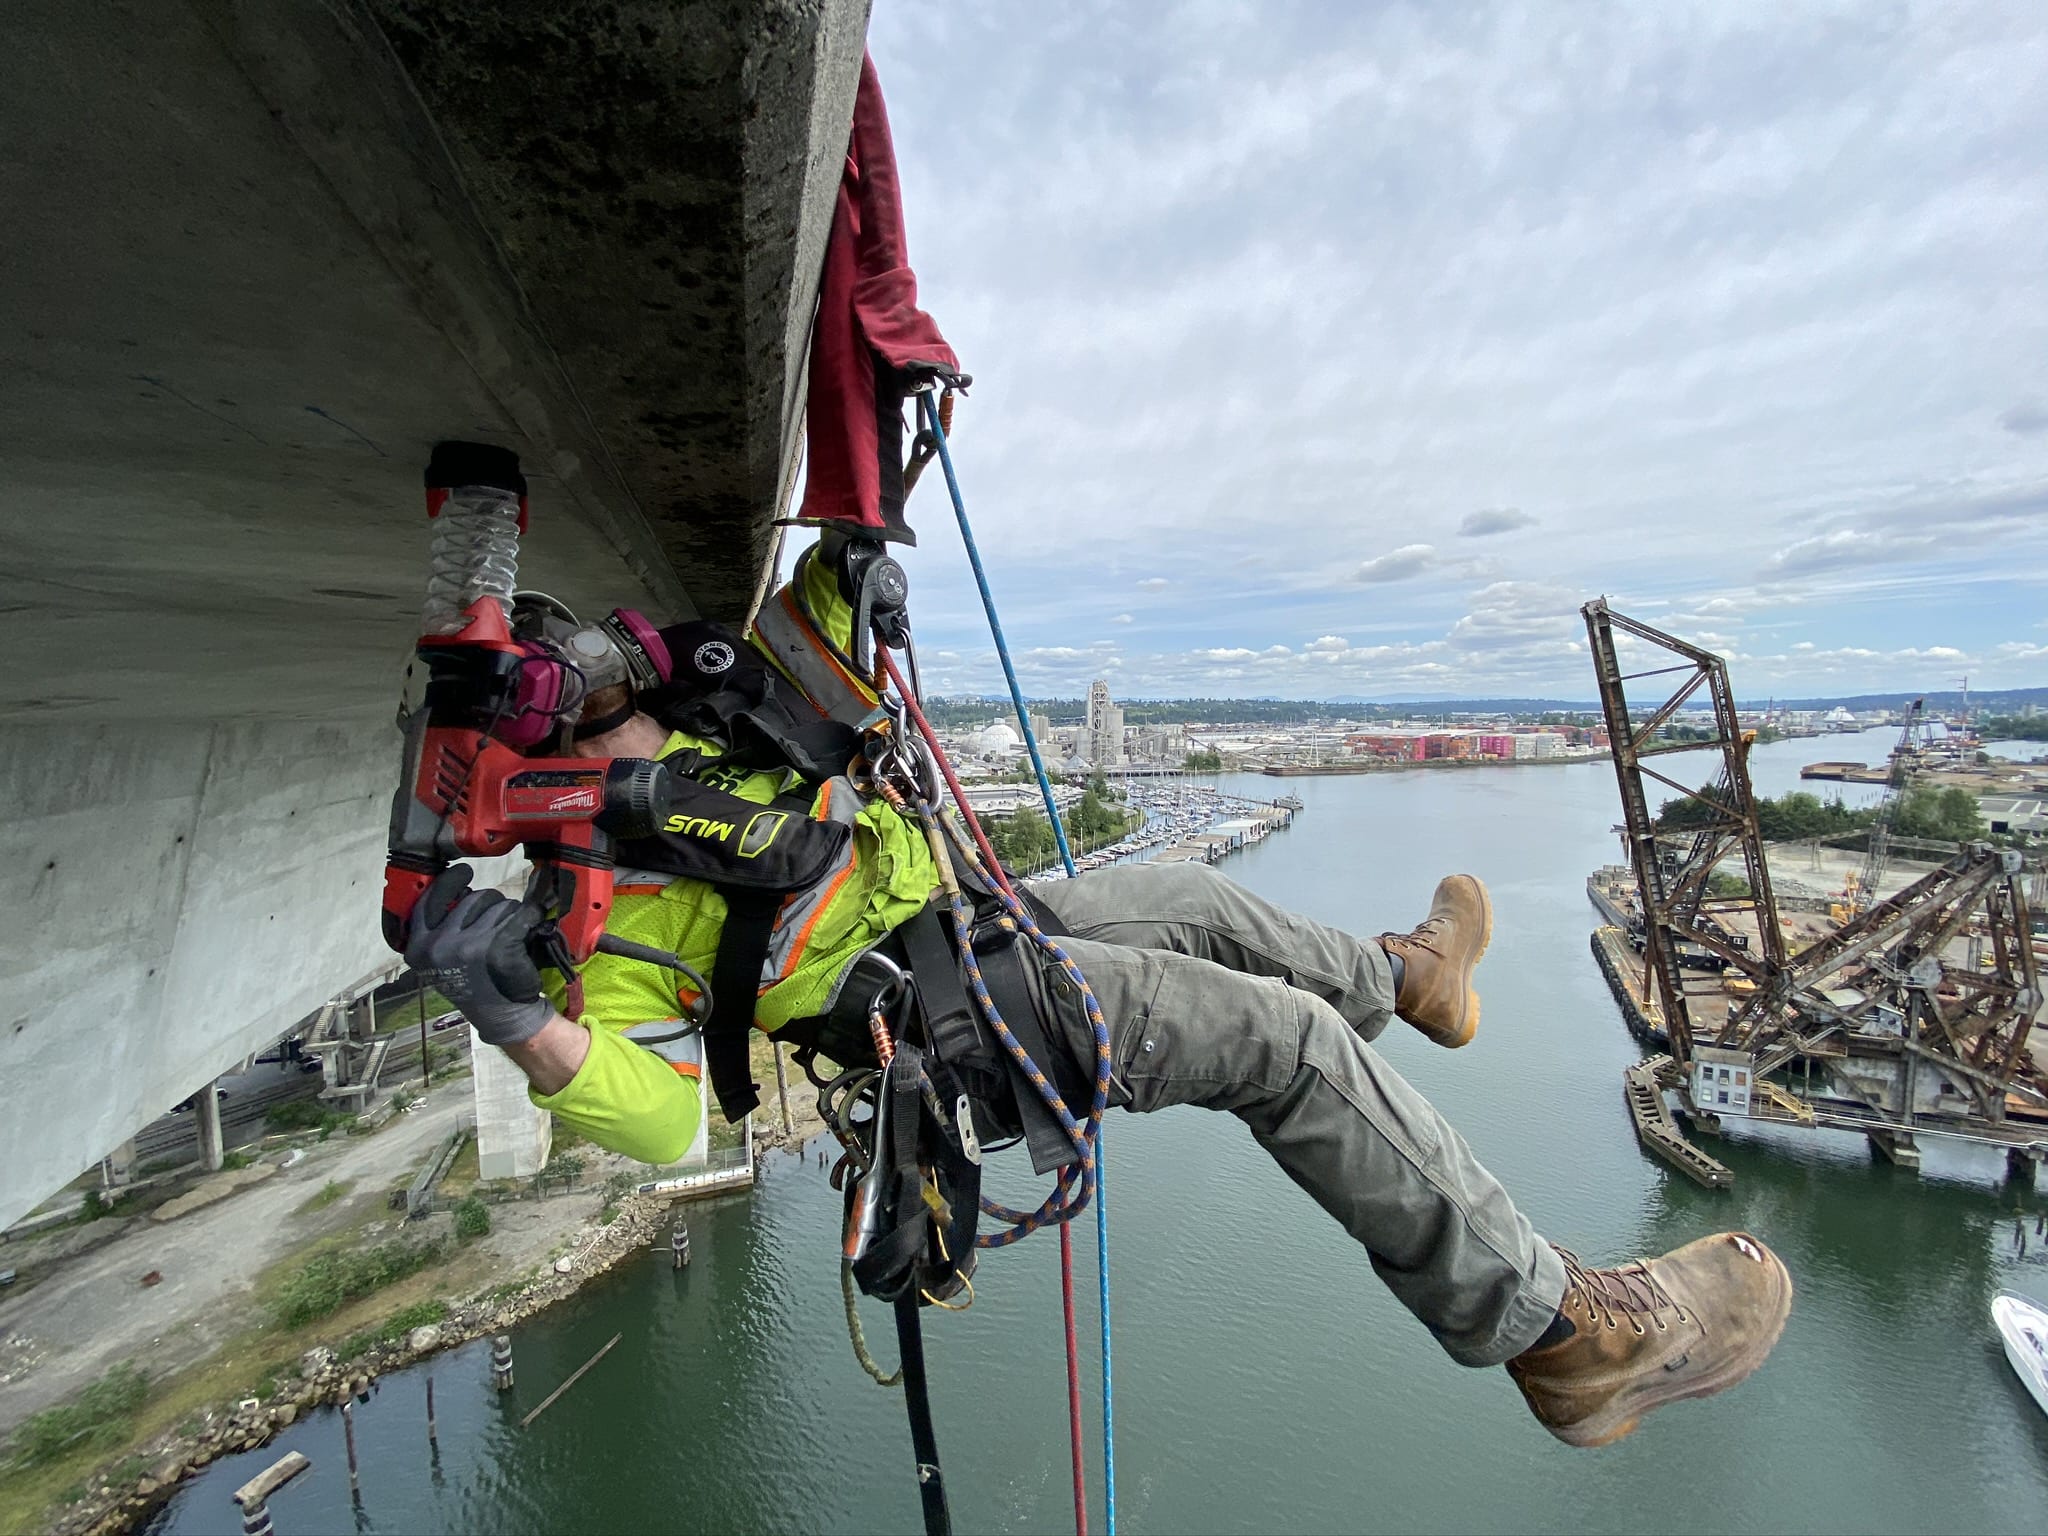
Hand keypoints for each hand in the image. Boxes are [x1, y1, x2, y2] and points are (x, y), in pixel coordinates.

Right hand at [404, 867, 550, 1046]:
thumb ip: (440, 927)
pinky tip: (529, 929)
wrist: (500, 1015)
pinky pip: (521, 914)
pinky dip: (530, 918)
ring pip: (499, 905)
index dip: (449, 882)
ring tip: (508, 938)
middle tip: (495, 926)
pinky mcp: (499, 947)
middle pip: (473, 898)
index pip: (429, 900)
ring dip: (510, 915)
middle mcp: (439, 945)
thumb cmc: (473, 983)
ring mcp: (469, 946)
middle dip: (490, 904)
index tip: (463, 873)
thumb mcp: (441, 958)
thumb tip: (458, 886)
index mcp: (419, 947)